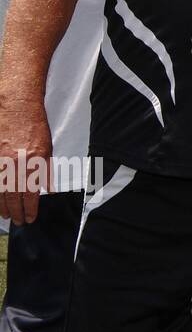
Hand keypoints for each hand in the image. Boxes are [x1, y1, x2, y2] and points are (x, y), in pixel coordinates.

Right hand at [0, 98, 52, 224]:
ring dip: (2, 206)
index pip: (30, 194)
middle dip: (15, 212)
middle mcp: (15, 165)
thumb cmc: (35, 128)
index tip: (30, 218)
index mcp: (33, 163)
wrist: (17, 109)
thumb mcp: (47, 150)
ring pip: (0, 191)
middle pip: (13, 196)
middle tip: (18, 222)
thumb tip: (46, 191)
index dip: (30, 209)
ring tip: (6, 216)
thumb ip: (46, 172)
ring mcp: (0, 162)